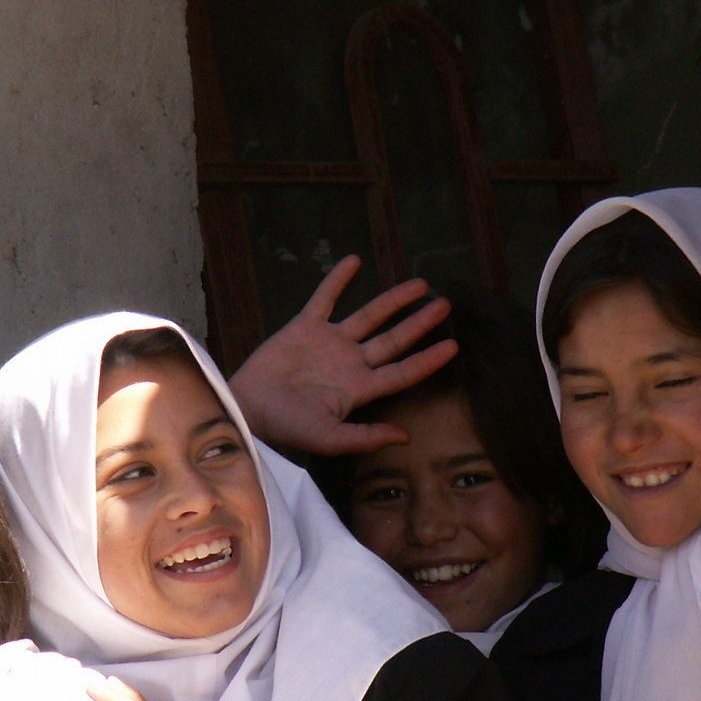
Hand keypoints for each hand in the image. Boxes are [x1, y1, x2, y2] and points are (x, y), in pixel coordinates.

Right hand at [226, 256, 459, 455]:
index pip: (402, 372)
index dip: (428, 360)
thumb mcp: (328, 439)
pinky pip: (326, 299)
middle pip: (394, 340)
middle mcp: (350, 363)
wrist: (246, 408)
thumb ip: (365, 437)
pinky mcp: (304, 327)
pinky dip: (338, 280)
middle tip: (445, 306)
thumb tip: (406, 437)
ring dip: (393, 300)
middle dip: (419, 323)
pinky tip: (355, 261)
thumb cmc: (286, 427)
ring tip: (420, 284)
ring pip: (369, 316)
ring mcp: (329, 343)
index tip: (453, 346)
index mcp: (359, 389)